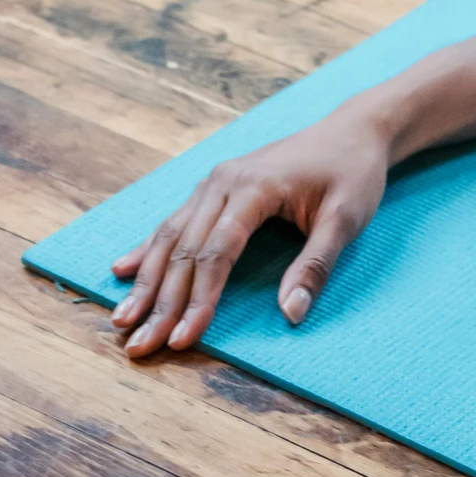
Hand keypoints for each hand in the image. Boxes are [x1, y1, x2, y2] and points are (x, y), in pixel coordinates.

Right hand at [109, 105, 389, 357]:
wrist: (353, 130)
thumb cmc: (352, 173)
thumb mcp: (347, 219)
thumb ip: (316, 266)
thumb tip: (291, 316)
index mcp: (255, 187)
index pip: (217, 252)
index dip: (198, 299)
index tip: (183, 340)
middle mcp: (225, 181)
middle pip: (185, 248)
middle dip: (161, 301)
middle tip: (138, 346)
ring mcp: (216, 181)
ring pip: (171, 234)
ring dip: (147, 280)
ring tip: (122, 319)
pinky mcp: (215, 186)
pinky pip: (176, 220)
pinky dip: (150, 248)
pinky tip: (124, 269)